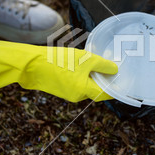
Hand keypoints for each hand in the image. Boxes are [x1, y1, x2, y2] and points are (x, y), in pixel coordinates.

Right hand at [0, 37, 117, 101]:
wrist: (30, 65)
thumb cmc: (59, 62)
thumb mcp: (85, 60)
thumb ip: (102, 65)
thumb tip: (115, 70)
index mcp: (84, 91)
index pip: (105, 94)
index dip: (115, 89)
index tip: (124, 84)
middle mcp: (76, 95)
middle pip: (95, 89)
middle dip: (104, 80)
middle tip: (112, 67)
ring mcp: (67, 92)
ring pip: (85, 84)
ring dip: (91, 75)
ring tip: (95, 62)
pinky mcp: (59, 86)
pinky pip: (75, 82)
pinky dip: (81, 74)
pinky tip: (80, 62)